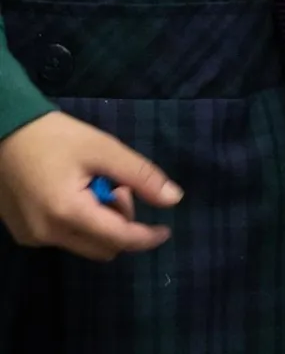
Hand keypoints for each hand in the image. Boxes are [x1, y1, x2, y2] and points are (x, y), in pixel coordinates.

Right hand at [0, 111, 182, 260]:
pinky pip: (65, 239)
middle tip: (116, 185)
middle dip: (120, 221)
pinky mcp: (24, 235)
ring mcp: (33, 238)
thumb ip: (140, 175)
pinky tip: (73, 191)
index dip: (145, 237)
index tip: (166, 230)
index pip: (118, 239)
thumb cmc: (56, 136)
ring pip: (84, 245)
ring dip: (100, 222)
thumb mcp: (103, 148)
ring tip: (92, 184)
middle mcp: (47, 235)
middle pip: (103, 247)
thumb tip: (173, 199)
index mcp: (68, 213)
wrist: (5, 131)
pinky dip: (80, 222)